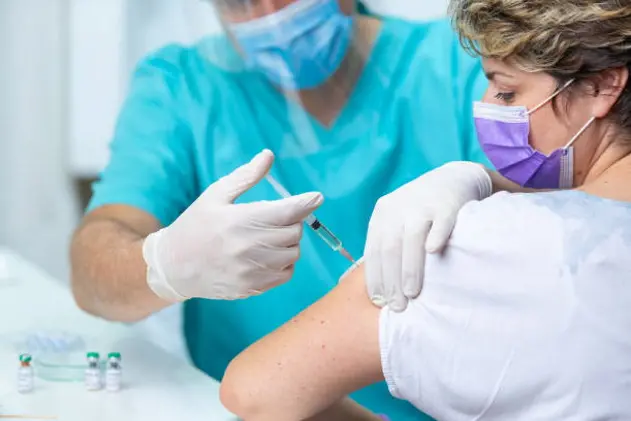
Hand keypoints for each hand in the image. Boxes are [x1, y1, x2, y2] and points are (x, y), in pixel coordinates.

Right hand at [142, 149, 322, 301]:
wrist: (174, 266)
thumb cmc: (196, 225)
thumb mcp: (215, 195)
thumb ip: (246, 176)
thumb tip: (268, 155)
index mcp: (241, 220)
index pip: (287, 211)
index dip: (306, 202)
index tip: (316, 197)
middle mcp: (249, 247)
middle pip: (294, 232)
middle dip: (292, 221)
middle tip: (278, 216)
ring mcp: (252, 270)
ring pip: (293, 253)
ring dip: (289, 242)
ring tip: (270, 235)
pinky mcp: (253, 287)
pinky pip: (286, 273)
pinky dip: (284, 262)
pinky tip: (269, 254)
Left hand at [364, 161, 491, 310]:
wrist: (454, 178)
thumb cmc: (422, 209)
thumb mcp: (398, 220)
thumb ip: (389, 245)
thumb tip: (380, 288)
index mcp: (382, 214)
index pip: (374, 250)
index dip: (375, 276)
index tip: (378, 300)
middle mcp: (398, 208)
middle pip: (389, 247)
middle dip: (391, 280)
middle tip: (396, 305)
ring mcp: (422, 204)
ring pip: (411, 238)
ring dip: (409, 268)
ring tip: (411, 293)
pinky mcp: (446, 204)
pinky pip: (439, 223)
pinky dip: (435, 237)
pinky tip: (433, 254)